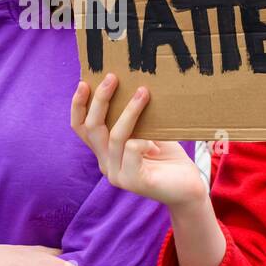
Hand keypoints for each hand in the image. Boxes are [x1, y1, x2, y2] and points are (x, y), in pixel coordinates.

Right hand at [71, 74, 208, 208]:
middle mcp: (105, 163)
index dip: (78, 106)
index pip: (80, 128)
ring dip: (129, 111)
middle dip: (101, 100)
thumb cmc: (168, 157)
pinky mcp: (133, 181)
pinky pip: (132, 150)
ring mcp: (117, 174)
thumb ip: (133, 118)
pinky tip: (156, 143)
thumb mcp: (148, 131)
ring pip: (115, 136)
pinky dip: (143, 140)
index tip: (84, 83)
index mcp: (104, 151)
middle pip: (92, 128)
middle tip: (113, 77)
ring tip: (144, 92)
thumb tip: (131, 85)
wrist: (188, 188)